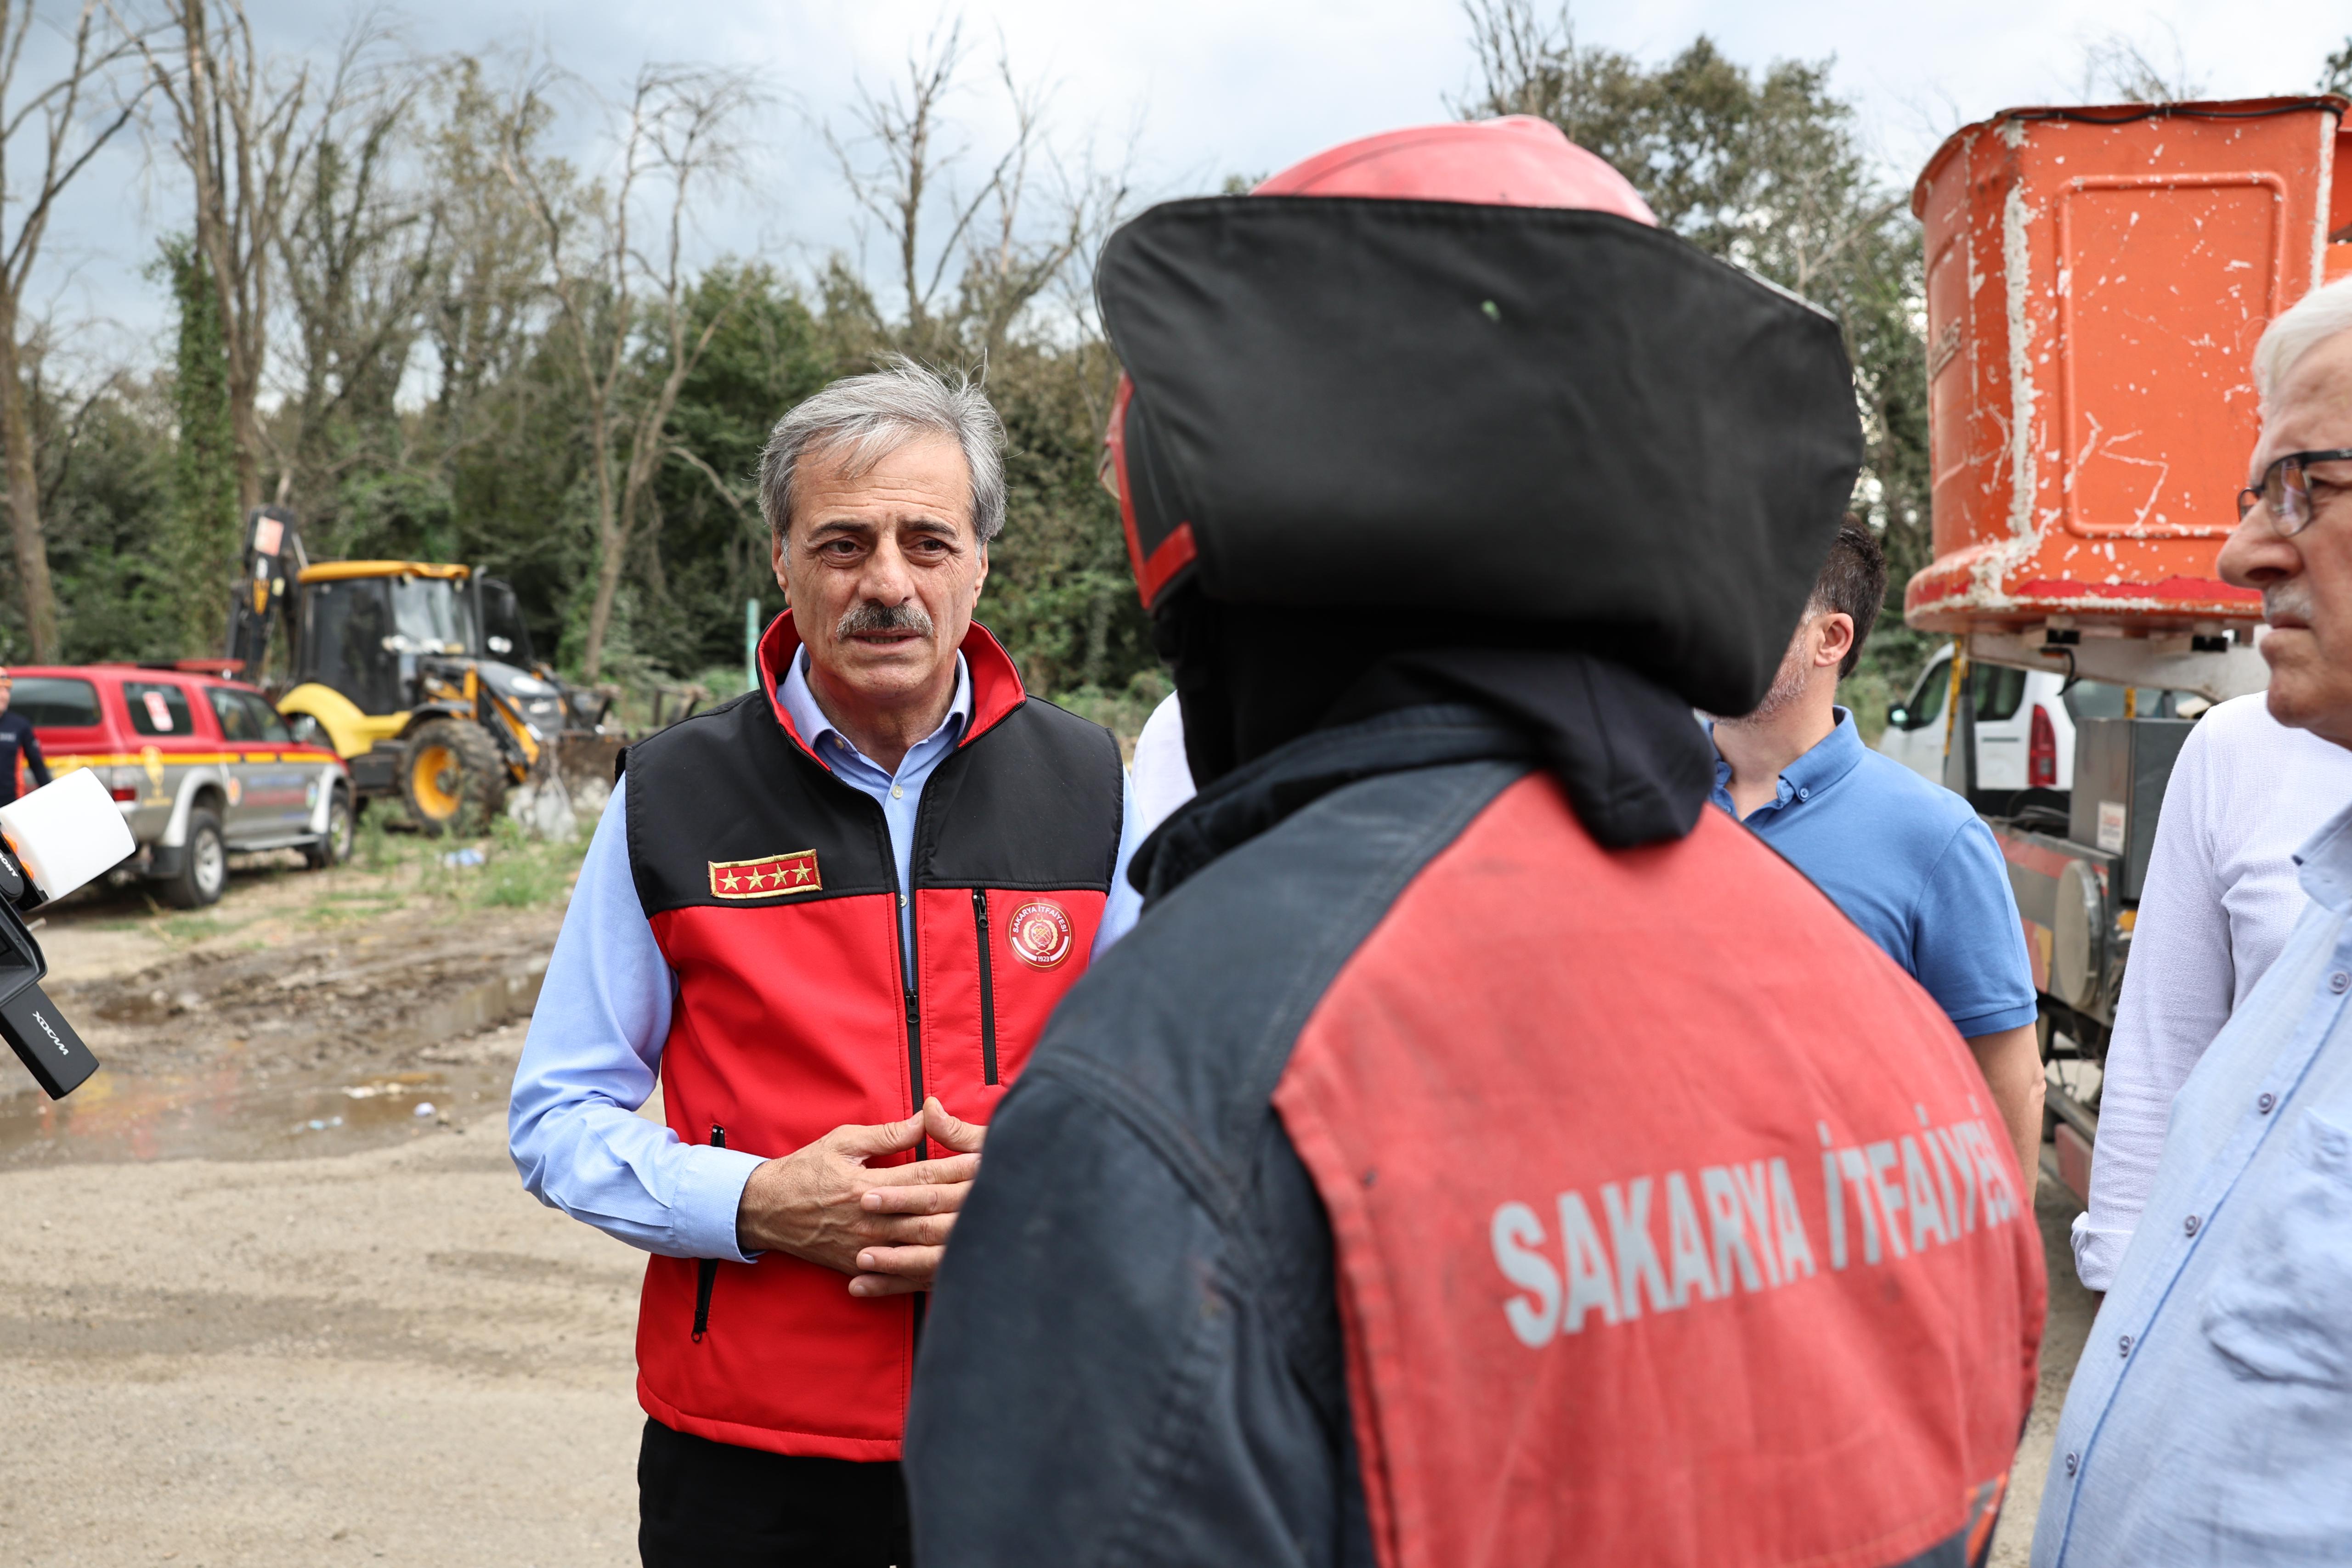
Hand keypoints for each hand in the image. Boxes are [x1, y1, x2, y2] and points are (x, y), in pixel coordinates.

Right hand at [732, 1098, 984, 1296]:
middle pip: (931, 1215)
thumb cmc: (806, 1170)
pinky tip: (958, 1271)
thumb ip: (888, 1134)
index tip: (989, 1160)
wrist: (766, 1210)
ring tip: (991, 1230)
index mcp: (867, 1186)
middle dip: (968, 1205)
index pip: (925, 1177)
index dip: (959, 1169)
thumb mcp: (843, 1142)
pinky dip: (930, 1275)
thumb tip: (926, 1116)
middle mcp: (870, 1220)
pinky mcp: (860, 1267)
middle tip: (1005, 1192)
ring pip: (921, 1249)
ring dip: (956, 1240)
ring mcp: (865, 1249)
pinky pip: (901, 1276)